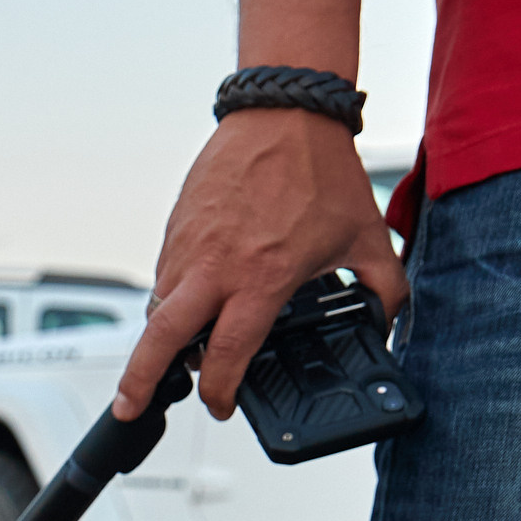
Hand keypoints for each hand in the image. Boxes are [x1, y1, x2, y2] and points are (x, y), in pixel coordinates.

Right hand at [109, 106, 402, 423]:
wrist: (286, 113)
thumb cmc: (320, 169)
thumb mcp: (365, 236)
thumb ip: (384, 287)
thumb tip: (391, 321)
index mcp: (260, 279)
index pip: (226, 355)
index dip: (221, 393)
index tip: (222, 405)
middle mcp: (215, 268)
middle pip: (160, 340)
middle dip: (138, 382)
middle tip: (129, 407)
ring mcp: (188, 246)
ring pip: (157, 309)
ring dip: (160, 337)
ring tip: (172, 352)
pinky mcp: (176, 226)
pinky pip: (163, 275)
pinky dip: (170, 297)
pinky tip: (189, 301)